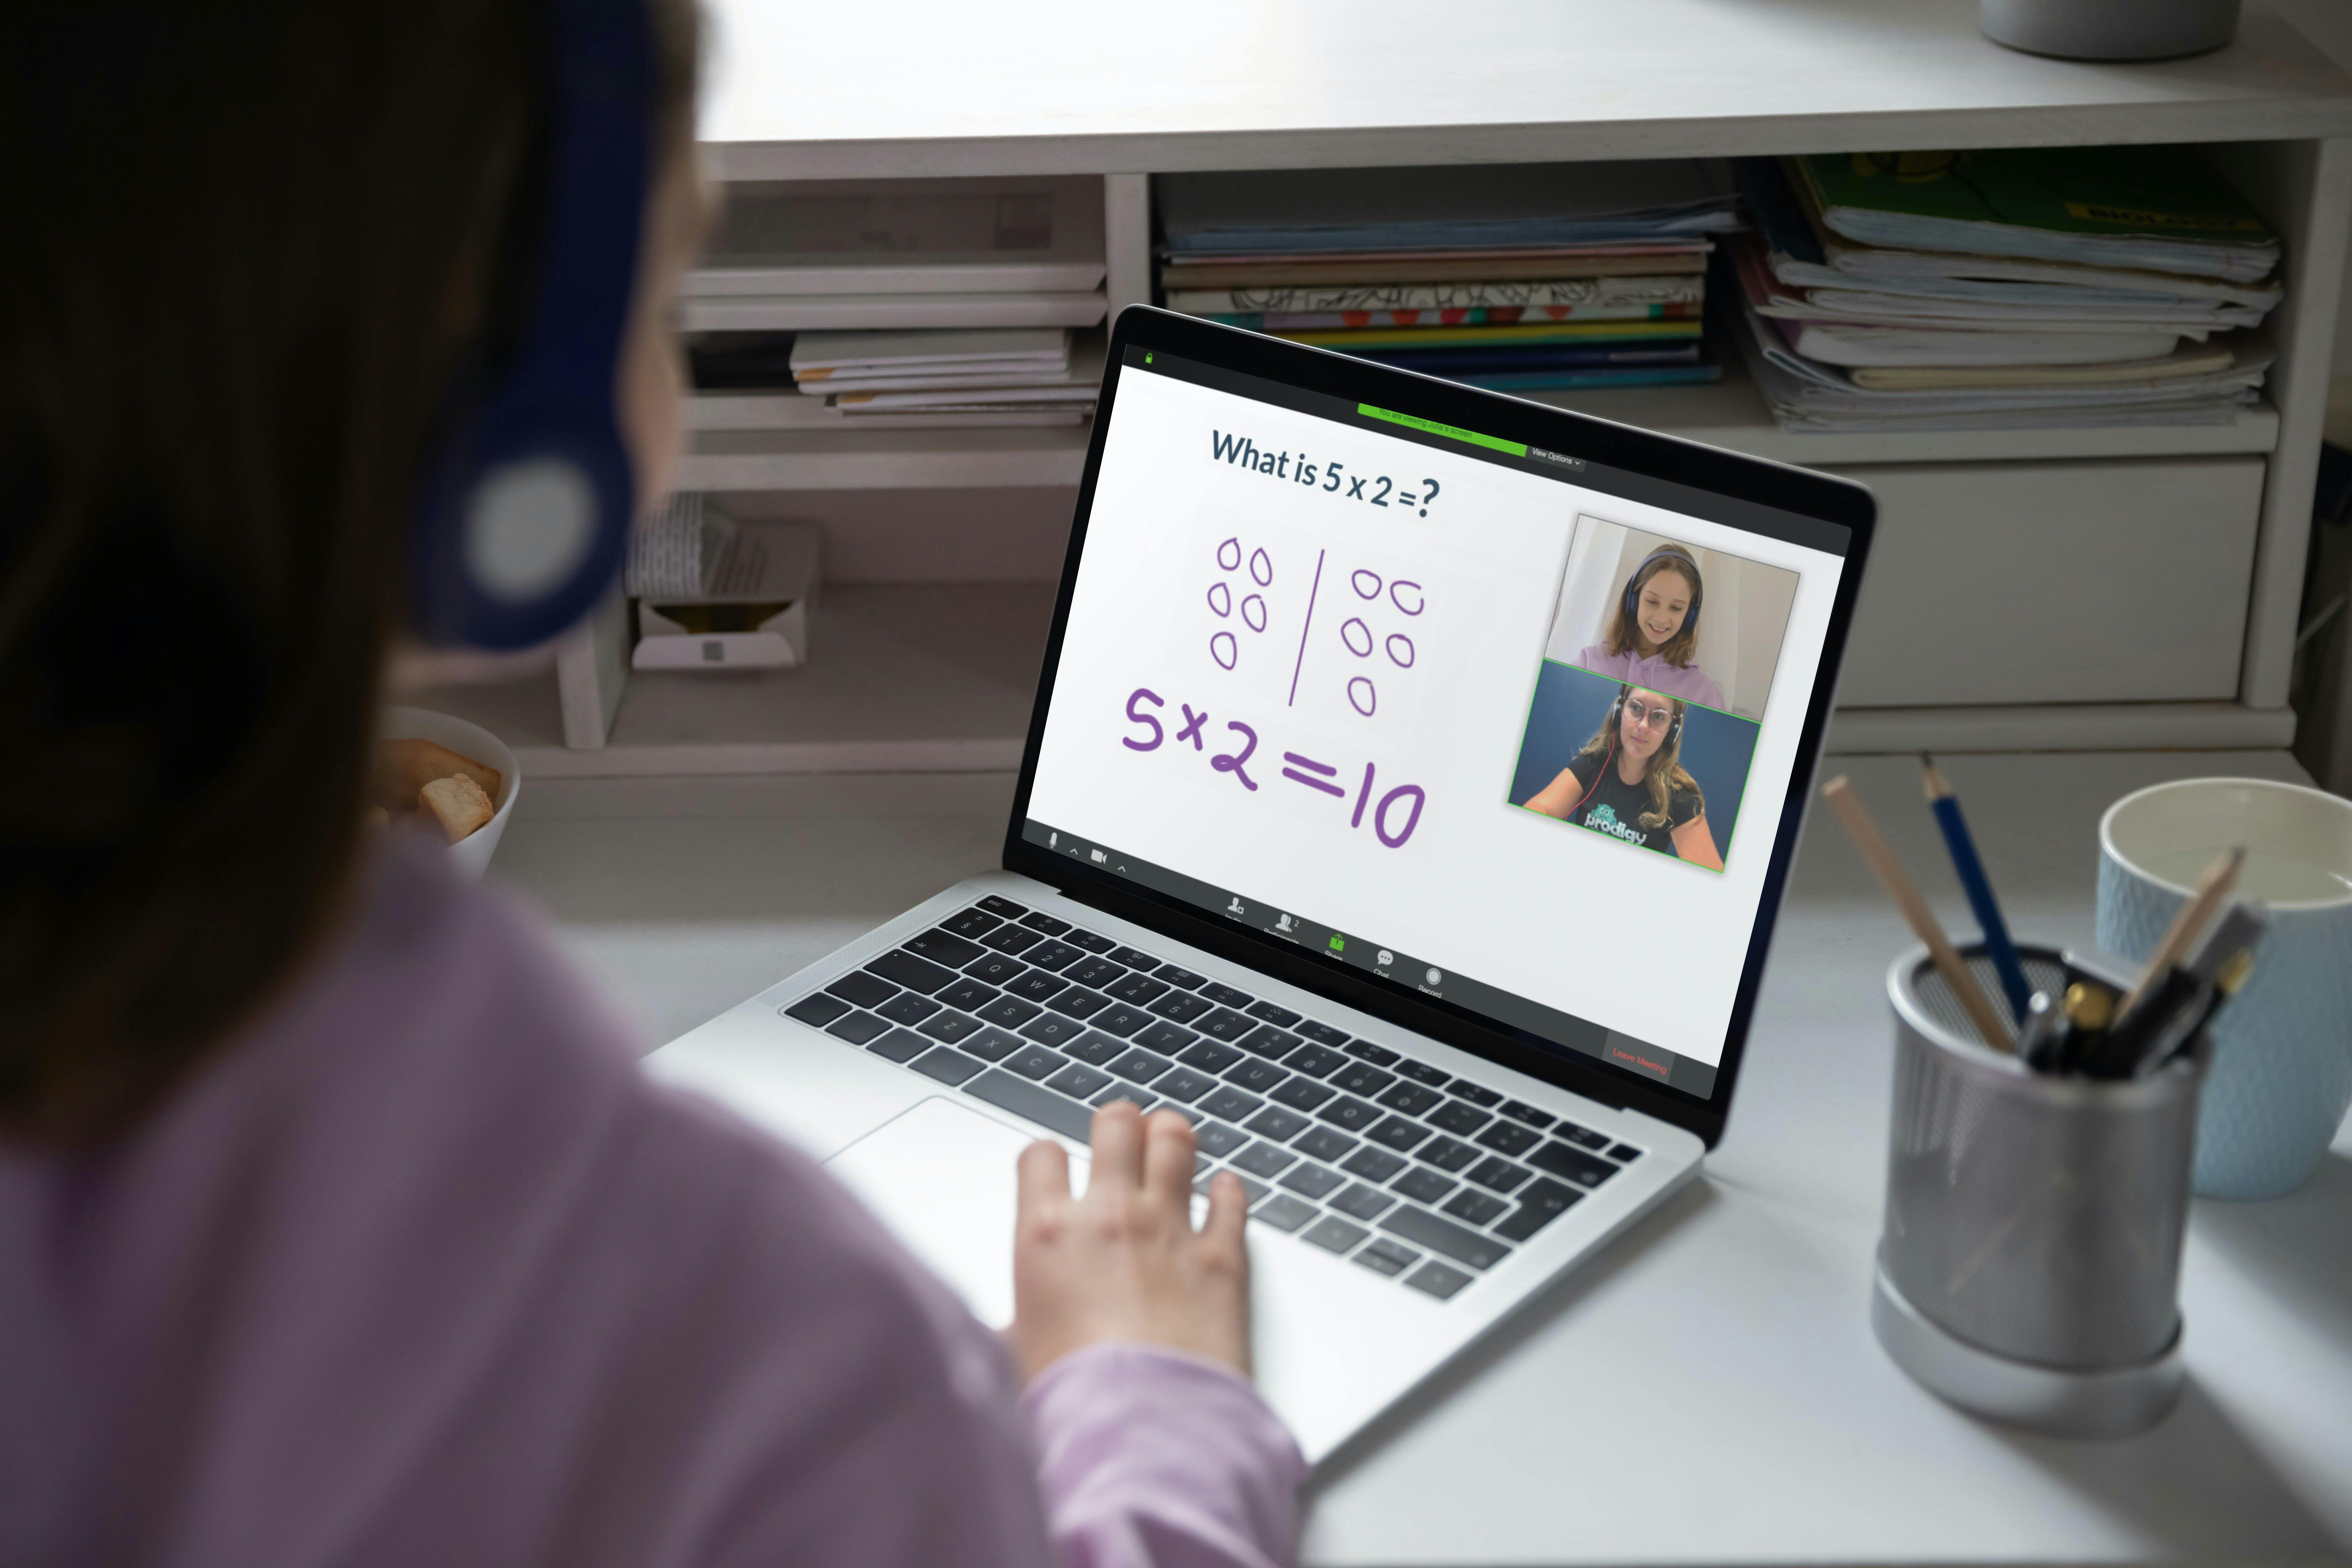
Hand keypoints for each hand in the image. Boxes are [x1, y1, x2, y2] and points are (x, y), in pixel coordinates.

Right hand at [1007, 1101, 1251, 1383]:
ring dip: (1172, 1138)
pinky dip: (1228, 1191)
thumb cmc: (1072, 1401)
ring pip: (1176, 1139)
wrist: (1140, 1432)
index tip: (1055, 1172)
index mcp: (1047, 1234)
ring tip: (1171, 1147)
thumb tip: (998, 1341)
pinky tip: (1223, 1193)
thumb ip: (1011, 1330)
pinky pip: (1232, 1198)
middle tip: (1122, 1143)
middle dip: (1119, 1128)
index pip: (1040, 1155)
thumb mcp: (1015, 1357)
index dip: (1048, 1160)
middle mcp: (1108, 1216)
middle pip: (1116, 1125)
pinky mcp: (1224, 1256)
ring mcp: (1170, 1229)